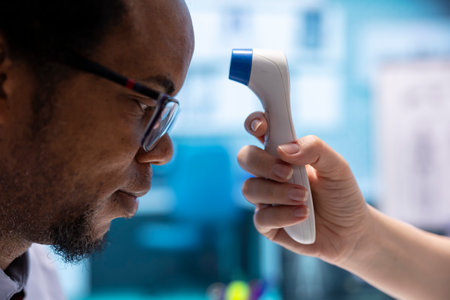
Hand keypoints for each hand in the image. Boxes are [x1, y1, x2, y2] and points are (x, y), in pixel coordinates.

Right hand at [237, 112, 370, 265]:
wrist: (352, 231)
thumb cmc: (341, 194)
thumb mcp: (338, 167)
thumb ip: (315, 149)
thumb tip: (284, 149)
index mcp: (283, 153)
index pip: (260, 131)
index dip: (254, 123)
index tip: (261, 126)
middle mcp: (269, 173)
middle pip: (245, 157)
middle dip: (262, 163)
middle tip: (287, 173)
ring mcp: (266, 199)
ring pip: (250, 189)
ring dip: (276, 192)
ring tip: (303, 198)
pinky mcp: (268, 224)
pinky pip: (261, 218)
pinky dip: (283, 215)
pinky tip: (303, 215)